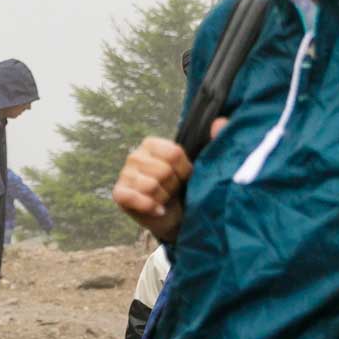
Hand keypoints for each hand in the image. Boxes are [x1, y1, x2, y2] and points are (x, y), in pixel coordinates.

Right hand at [111, 119, 226, 242]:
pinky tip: (158, 209)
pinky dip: (151, 206)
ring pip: (151, 186)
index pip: (173, 153)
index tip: (185, 177)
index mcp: (151, 144)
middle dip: (174, 186)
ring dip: (164, 197)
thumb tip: (220, 121)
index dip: (185, 170)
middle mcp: (134, 156)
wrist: (176, 216)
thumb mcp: (200, 164)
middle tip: (173, 190)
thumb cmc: (186, 188)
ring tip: (165, 199)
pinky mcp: (119, 194)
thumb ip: (213, 141)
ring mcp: (124, 175)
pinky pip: (135, 197)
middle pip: (163, 171)